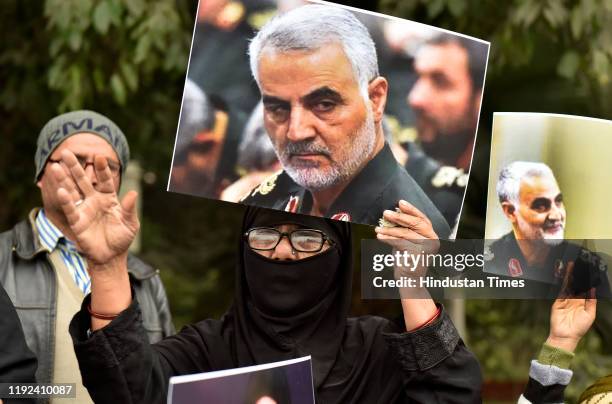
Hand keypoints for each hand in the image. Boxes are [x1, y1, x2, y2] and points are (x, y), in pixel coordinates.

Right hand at [51, 149, 138, 265]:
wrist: (111, 256)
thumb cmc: (122, 238)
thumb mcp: (130, 223)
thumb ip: (130, 208)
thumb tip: (133, 193)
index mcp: (109, 198)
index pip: (105, 180)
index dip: (102, 169)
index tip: (100, 157)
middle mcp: (94, 201)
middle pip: (83, 180)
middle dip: (76, 167)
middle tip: (67, 152)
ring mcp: (84, 209)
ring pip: (72, 191)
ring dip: (64, 179)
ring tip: (55, 166)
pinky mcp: (77, 221)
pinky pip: (70, 208)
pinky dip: (66, 200)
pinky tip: (61, 190)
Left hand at [375, 200, 437, 327]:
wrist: (409, 280)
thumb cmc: (406, 258)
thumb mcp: (406, 240)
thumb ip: (404, 228)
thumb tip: (392, 212)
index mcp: (431, 235)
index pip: (422, 219)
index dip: (411, 210)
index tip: (400, 203)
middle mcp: (433, 241)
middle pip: (416, 224)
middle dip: (399, 217)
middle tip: (386, 213)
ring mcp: (427, 249)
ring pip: (406, 233)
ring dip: (389, 230)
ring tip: (377, 228)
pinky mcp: (418, 256)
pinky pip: (400, 243)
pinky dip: (388, 239)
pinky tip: (379, 236)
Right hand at [546, 263, 596, 351]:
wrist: (566, 335)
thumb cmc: (579, 327)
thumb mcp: (590, 314)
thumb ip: (591, 300)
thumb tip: (593, 289)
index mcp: (581, 302)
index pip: (583, 288)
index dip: (584, 280)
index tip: (586, 270)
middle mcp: (573, 299)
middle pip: (574, 284)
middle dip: (576, 275)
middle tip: (577, 264)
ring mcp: (564, 300)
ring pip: (567, 285)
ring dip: (568, 276)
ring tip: (570, 266)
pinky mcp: (557, 301)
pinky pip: (560, 290)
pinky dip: (561, 283)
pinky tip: (563, 276)